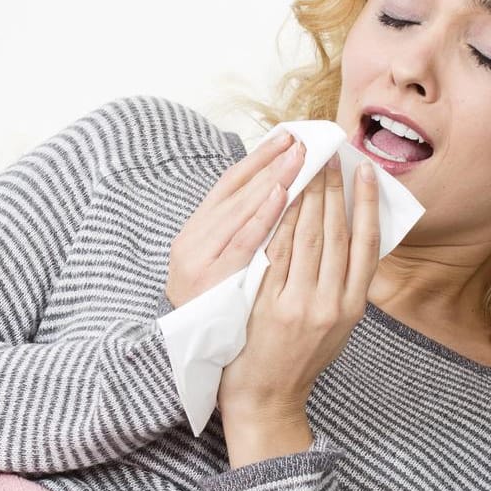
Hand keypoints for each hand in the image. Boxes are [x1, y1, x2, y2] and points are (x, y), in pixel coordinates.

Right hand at [165, 129, 304, 309]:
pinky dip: (263, 215)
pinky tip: (283, 194)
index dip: (258, 157)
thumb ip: (235, 233)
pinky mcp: (214, 278)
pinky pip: (244, 242)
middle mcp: (194, 239)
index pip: (230, 183)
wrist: (188, 354)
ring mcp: (202, 258)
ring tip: (299, 156)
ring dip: (273, 179)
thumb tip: (272, 194)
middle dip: (272, 163)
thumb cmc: (210, 309)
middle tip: (302, 140)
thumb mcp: (213, 264)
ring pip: (242, 209)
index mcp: (195, 230)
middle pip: (239, 191)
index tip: (286, 137)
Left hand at [215, 153, 379, 419]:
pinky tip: (281, 197)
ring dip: (309, 197)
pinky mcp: (271, 307)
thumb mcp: (336, 327)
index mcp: (353, 306)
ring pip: (308, 238)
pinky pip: (278, 254)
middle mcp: (332, 304)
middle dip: (334, 190)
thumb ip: (344, 286)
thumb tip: (352, 237)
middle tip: (331, 155)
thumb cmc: (301, 359)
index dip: (367, 204)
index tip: (366, 172)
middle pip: (336, 233)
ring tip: (308, 166)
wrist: (268, 399)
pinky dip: (280, 223)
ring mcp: (301, 305)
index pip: (366, 243)